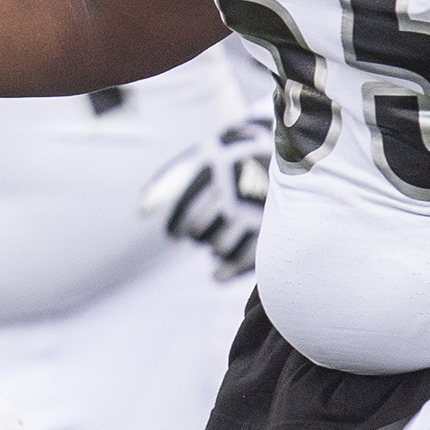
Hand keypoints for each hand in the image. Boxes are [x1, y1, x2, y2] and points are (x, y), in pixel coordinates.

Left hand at [142, 116, 271, 279]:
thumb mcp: (199, 158)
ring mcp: (254, 215)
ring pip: (220, 248)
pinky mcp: (270, 232)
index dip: (175, 228)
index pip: (184, 214)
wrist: (286, 153)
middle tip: (199, 231)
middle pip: (200, 232)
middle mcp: (234, 197)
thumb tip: (142, 211)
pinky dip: (226, 273)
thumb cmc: (229, 159)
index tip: (174, 233)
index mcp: (214, 177)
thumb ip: (167, 181)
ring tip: (218, 239)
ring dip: (214, 247)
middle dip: (196, 233)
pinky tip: (218, 275)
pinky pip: (242, 262)